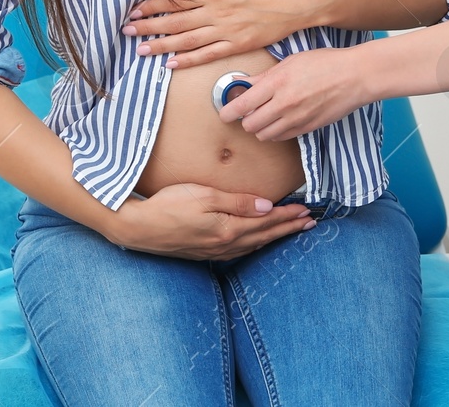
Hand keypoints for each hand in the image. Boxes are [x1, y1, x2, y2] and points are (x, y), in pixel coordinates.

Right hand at [109, 183, 313, 259]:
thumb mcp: (205, 196)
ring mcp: (215, 251)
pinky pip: (240, 250)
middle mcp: (225, 244)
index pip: (266, 222)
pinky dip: (255, 244)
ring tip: (290, 231)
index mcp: (228, 229)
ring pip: (253, 245)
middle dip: (288, 228)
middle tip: (310, 222)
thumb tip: (269, 207)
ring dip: (274, 237)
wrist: (138, 228)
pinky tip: (257, 241)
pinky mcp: (204, 252)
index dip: (288, 216)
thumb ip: (238, 202)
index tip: (306, 211)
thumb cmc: (169, 205)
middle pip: (264, 236)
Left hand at [125, 0, 321, 67]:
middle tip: (127, 33)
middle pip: (176, 22)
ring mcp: (228, 31)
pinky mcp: (240, 44)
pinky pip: (209, 55)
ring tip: (141, 51)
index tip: (135, 10)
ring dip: (161, 46)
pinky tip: (172, 65)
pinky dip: (188, 60)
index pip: (176, 0)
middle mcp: (217, 13)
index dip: (153, 6)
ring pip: (187, 41)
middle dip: (149, 27)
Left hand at [222, 48, 367, 142]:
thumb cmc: (324, 62)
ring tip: (265, 115)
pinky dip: (276, 132)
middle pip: (250, 125)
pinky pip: (282, 137)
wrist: (354, 76)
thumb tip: (242, 83)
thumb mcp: (290, 62)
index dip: (228, 112)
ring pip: (265, 135)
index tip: (224, 114)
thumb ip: (264, 76)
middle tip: (247, 112)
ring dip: (260, 127)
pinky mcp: (308, 128)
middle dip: (245, 120)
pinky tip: (281, 120)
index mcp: (277, 83)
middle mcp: (284, 104)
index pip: (242, 105)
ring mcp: (297, 119)